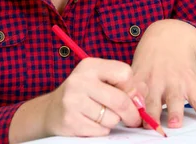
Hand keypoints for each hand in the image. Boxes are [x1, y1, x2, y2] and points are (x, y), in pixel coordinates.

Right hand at [10, 58, 145, 141]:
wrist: (52, 109)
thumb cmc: (83, 93)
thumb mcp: (100, 80)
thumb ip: (123, 84)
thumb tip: (143, 95)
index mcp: (89, 65)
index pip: (124, 73)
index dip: (131, 87)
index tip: (127, 94)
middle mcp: (79, 80)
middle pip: (121, 100)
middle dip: (132, 113)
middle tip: (133, 118)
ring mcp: (73, 101)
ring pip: (112, 118)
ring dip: (114, 121)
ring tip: (102, 115)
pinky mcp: (71, 121)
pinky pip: (101, 130)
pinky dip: (102, 130)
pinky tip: (92, 122)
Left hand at [131, 19, 195, 128]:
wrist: (172, 37)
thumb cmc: (151, 60)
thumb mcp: (137, 69)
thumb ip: (132, 89)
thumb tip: (123, 112)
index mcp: (140, 79)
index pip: (132, 96)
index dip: (130, 108)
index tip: (129, 120)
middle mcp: (157, 81)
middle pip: (152, 100)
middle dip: (151, 114)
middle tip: (150, 127)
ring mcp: (174, 82)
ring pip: (175, 99)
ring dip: (175, 112)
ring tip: (175, 124)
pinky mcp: (190, 82)